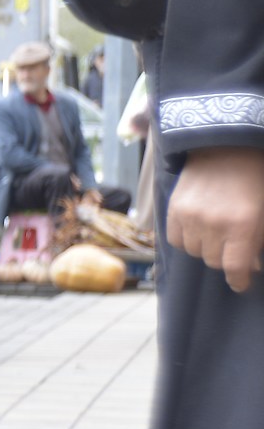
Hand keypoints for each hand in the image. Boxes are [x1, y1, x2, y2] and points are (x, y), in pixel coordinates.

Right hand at [168, 147, 263, 291]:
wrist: (227, 145)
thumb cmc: (255, 179)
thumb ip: (258, 240)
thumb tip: (250, 265)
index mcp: (242, 225)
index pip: (235, 268)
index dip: (239, 280)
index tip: (241, 283)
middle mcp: (213, 225)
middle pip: (213, 261)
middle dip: (225, 257)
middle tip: (233, 246)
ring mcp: (190, 218)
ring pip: (194, 252)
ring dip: (206, 247)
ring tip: (216, 232)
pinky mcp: (174, 210)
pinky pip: (177, 240)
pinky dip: (188, 239)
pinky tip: (199, 228)